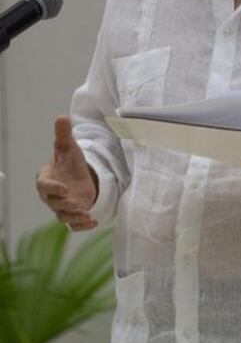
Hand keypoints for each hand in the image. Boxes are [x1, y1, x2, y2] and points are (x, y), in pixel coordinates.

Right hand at [36, 116, 98, 230]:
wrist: (78, 176)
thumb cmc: (69, 162)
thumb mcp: (68, 148)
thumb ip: (63, 135)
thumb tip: (62, 117)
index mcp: (47, 179)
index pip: (44, 186)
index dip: (52, 188)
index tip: (63, 187)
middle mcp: (53, 196)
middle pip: (53, 204)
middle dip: (64, 205)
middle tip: (77, 204)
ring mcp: (63, 206)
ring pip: (63, 217)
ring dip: (74, 217)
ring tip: (87, 214)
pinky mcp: (74, 215)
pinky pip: (74, 225)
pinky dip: (82, 226)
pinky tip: (94, 222)